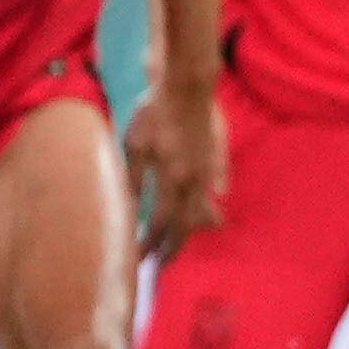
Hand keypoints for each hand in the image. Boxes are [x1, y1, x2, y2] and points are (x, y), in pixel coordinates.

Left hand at [125, 84, 227, 259]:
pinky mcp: (217, 155)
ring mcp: (209, 169)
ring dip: (193, 227)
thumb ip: (134, 178)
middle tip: (162, 262)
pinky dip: (213, 198)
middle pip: (186, 224)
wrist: (188, 86)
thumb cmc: (154, 113)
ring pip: (204, 208)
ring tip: (186, 237)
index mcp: (172, 181)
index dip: (150, 243)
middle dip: (173, 246)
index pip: (161, 223)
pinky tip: (214, 199)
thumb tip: (130, 207)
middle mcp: (195, 182)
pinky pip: (217, 184)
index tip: (138, 257)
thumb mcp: (134, 146)